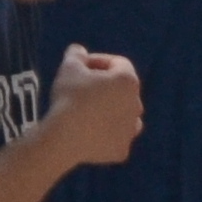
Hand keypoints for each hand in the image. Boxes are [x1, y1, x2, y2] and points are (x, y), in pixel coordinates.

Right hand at [40, 45, 143, 167]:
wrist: (64, 136)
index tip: (80, 67)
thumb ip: (76, 54)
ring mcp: (131, 130)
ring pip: (126, 116)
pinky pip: (116, 138)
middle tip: (83, 90)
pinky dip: (107, 135)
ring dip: (112, 112)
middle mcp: (137, 105)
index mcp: (128, 81)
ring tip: (91, 113)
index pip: (118, 63)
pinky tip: (91, 134)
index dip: (98, 62)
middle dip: (106, 87)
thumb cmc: (70, 96)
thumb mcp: (68, 67)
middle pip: (123, 90)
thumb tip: (79, 50)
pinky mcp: (121, 150)